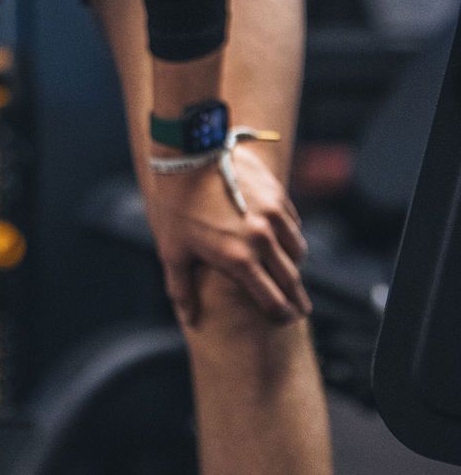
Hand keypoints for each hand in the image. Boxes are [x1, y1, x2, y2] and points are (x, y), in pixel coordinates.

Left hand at [146, 142, 310, 327]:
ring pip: (297, 250)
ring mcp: (273, 215)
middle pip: (291, 279)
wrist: (188, 154)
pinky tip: (280, 237)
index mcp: (239, 260)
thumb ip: (182, 288)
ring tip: (288, 270)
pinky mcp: (277, 194)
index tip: (287, 320)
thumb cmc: (176, 204)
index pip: (273, 301)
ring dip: (293, 264)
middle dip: (296, 298)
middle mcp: (262, 240)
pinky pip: (293, 223)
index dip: (283, 315)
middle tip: (301, 308)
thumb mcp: (173, 250)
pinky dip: (290, 234)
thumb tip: (189, 319)